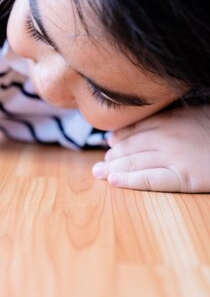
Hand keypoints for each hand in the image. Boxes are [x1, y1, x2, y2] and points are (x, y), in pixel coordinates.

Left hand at [92, 105, 209, 192]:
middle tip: (100, 164)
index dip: (118, 139)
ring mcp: (176, 157)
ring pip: (134, 162)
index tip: (109, 145)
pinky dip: (130, 180)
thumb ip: (173, 118)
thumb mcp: (197, 114)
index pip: (134, 129)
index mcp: (171, 119)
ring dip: (113, 168)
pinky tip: (114, 182)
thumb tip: (147, 124)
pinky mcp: (185, 177)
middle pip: (130, 146)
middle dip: (112, 156)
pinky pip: (150, 179)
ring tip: (99, 173)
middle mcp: (168, 136)